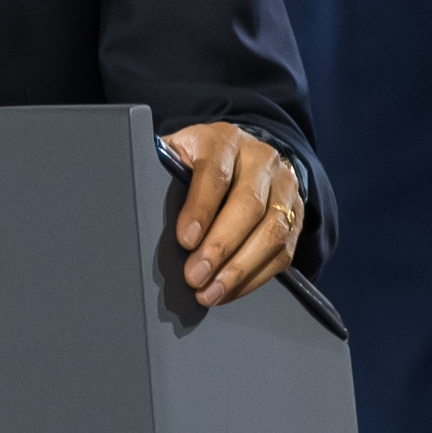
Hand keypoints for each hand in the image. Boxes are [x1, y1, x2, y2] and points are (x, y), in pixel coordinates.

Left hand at [163, 122, 306, 305]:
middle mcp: (261, 159)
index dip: (200, 208)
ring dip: (240, 269)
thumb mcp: (178, 154)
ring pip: (272, 232)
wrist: (246, 155)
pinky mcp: (298, 215)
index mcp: (224, 140)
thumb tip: (133, 196)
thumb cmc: (199, 161)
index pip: (215, 173)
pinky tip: (229, 291)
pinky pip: (283, 252)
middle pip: (248, 206)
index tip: (184, 240)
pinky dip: (255, 277)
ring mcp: (285, 187)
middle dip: (220, 247)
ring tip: (210, 293)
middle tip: (195, 277)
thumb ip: (161, 170)